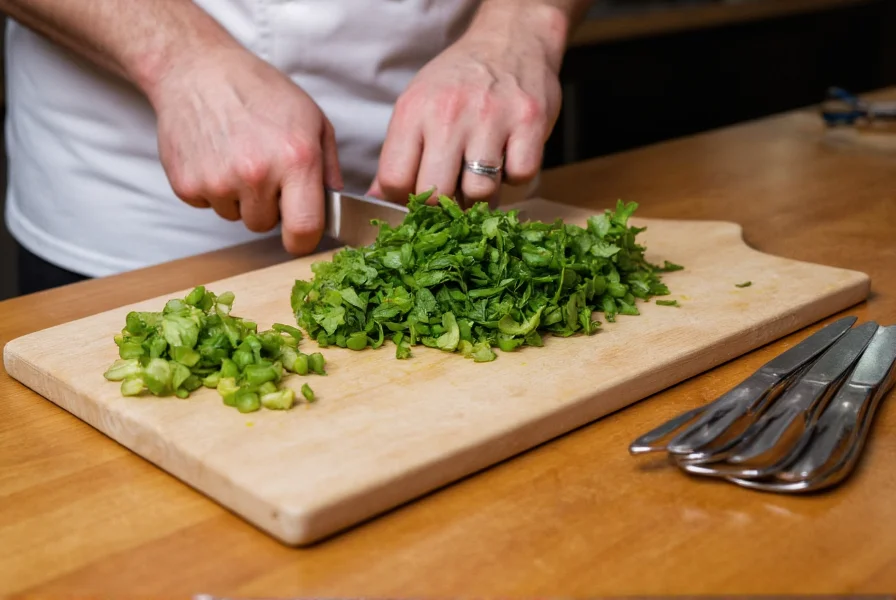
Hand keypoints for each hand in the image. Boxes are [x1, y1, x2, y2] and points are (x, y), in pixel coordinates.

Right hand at [150, 48, 341, 254]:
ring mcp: (218, 181)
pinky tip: (215, 155)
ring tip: (237, 157)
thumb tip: (335, 205)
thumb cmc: (260, 91)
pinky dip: (213, 189)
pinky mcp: (187, 184)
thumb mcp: (313, 120)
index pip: (304, 230)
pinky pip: (209, 206)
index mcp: (295, 160)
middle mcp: (256, 175)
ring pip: (237, 217)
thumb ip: (329, 168)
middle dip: (269, 207)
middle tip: (264, 170)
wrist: (198, 70)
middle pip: (266, 226)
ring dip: (240, 198)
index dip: (304, 239)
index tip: (301, 235)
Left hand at [369, 5, 564, 207]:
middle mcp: (449, 113)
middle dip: (443, 206)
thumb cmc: (459, 81)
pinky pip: (520, 176)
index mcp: (414, 110)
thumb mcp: (417, 105)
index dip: (404, 201)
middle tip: (453, 192)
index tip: (417, 200)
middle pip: (436, 193)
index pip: (394, 179)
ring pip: (480, 192)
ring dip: (482, 192)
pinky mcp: (530, 122)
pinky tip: (509, 156)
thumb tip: (376, 199)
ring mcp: (492, 118)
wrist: (511, 39)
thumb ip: (397, 154)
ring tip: (482, 171)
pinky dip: (516, 175)